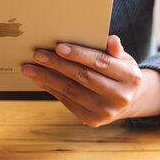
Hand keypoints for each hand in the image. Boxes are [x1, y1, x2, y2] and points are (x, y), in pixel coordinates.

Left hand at [21, 35, 159, 126]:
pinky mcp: (92, 120)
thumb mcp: (124, 59)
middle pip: (82, 77)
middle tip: (37, 55)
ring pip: (71, 91)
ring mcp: (105, 111)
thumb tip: (111, 40)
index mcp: (130, 77)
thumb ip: (115, 50)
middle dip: (57, 65)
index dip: (78, 54)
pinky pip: (67, 102)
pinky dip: (51, 89)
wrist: (129, 101)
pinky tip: (39, 79)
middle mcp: (120, 96)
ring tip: (30, 68)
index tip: (58, 47)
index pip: (100, 63)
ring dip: (47, 78)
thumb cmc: (120, 73)